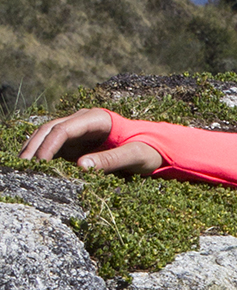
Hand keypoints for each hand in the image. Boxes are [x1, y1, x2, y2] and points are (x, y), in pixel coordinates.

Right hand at [20, 109, 162, 175]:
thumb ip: (110, 160)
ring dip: (34, 151)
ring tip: (22, 168)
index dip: (48, 145)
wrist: (160, 150)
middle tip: (22, 166)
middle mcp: (84, 121)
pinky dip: (43, 157)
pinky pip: (55, 149)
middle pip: (50, 130)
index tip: (40, 164)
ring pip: (48, 137)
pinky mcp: (78, 144)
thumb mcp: (135, 156)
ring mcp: (79, 132)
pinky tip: (33, 170)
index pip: (64, 129)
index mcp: (97, 118)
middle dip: (34, 147)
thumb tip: (81, 166)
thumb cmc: (151, 151)